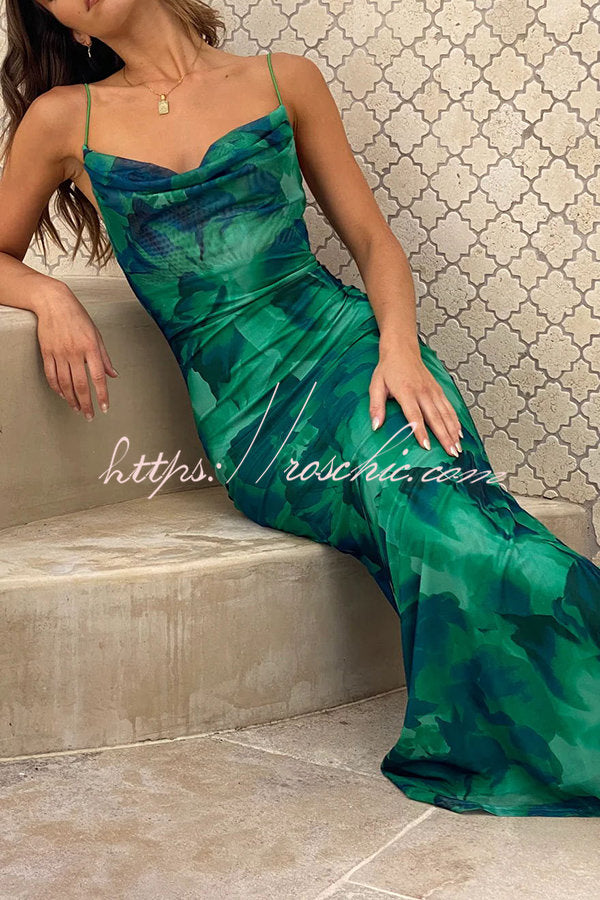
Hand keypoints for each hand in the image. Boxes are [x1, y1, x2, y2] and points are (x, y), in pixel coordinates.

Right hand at [36, 285, 118, 419]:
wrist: (54, 303)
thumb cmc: (77, 316)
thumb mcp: (96, 335)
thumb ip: (105, 357)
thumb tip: (113, 374)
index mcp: (90, 347)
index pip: (98, 377)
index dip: (101, 395)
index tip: (104, 407)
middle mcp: (75, 352)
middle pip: (80, 385)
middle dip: (86, 403)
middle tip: (89, 415)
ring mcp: (59, 353)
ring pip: (65, 383)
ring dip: (71, 399)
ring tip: (77, 408)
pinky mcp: (47, 352)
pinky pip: (51, 375)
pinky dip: (57, 388)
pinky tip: (63, 395)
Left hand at [369, 342, 462, 456]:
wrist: (402, 348)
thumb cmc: (388, 368)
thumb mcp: (376, 385)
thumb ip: (376, 406)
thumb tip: (375, 425)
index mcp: (406, 392)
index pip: (415, 416)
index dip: (421, 432)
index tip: (427, 446)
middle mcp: (422, 392)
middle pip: (435, 418)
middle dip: (444, 437)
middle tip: (451, 453)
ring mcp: (432, 390)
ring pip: (446, 414)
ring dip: (453, 432)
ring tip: (457, 448)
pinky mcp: (438, 389)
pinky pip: (449, 407)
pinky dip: (455, 420)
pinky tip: (459, 432)